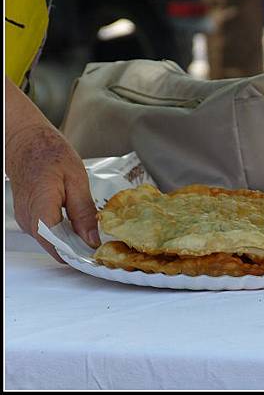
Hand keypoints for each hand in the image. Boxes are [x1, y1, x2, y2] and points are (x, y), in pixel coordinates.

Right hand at [5, 76, 99, 262]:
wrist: (26, 141)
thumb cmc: (49, 153)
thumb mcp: (76, 179)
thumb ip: (83, 211)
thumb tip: (92, 238)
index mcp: (42, 208)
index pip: (59, 245)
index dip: (80, 254)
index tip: (99, 256)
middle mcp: (29, 219)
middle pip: (56, 248)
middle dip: (79, 251)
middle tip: (103, 248)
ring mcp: (26, 220)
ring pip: (52, 242)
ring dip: (72, 243)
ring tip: (94, 236)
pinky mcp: (28, 217)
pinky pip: (48, 233)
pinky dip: (64, 234)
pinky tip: (80, 227)